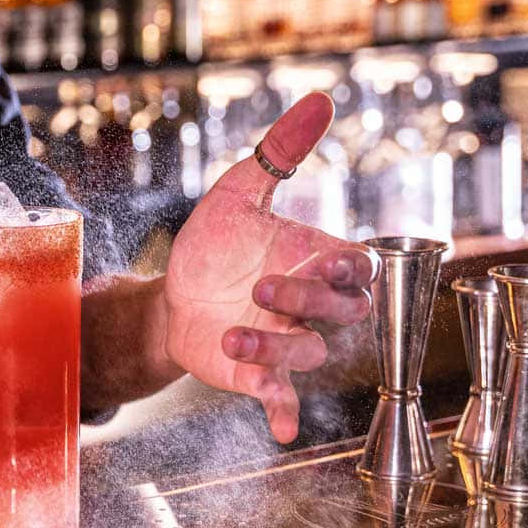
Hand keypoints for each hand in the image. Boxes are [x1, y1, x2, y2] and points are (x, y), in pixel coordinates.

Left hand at [162, 92, 376, 442]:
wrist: (170, 293)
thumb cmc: (216, 243)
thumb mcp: (239, 191)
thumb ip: (280, 151)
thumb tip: (320, 98)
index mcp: (314, 259)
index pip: (357, 269)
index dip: (350, 270)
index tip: (327, 260)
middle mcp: (308, 305)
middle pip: (340, 312)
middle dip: (307, 301)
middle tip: (263, 286)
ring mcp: (286, 341)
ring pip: (307, 353)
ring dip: (275, 347)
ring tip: (231, 333)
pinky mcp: (258, 374)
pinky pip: (283, 397)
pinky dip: (285, 413)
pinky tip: (282, 429)